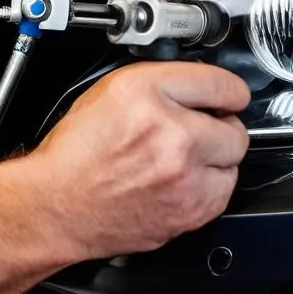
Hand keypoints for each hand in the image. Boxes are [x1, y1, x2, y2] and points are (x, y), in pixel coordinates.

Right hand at [31, 62, 249, 260]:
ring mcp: (182, 178)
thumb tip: (206, 88)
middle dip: (221, 127)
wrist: (56, 205)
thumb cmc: (78, 152)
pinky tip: (181, 181)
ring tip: (184, 159)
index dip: (227, 90)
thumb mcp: (112, 89)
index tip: (228, 96)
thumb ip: (166, 81)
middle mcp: (170, 135)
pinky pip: (222, 193)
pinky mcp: (187, 212)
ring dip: (217, 159)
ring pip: (233, 162)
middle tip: (198, 131)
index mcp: (148, 96)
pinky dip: (208, 188)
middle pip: (236, 127)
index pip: (221, 83)